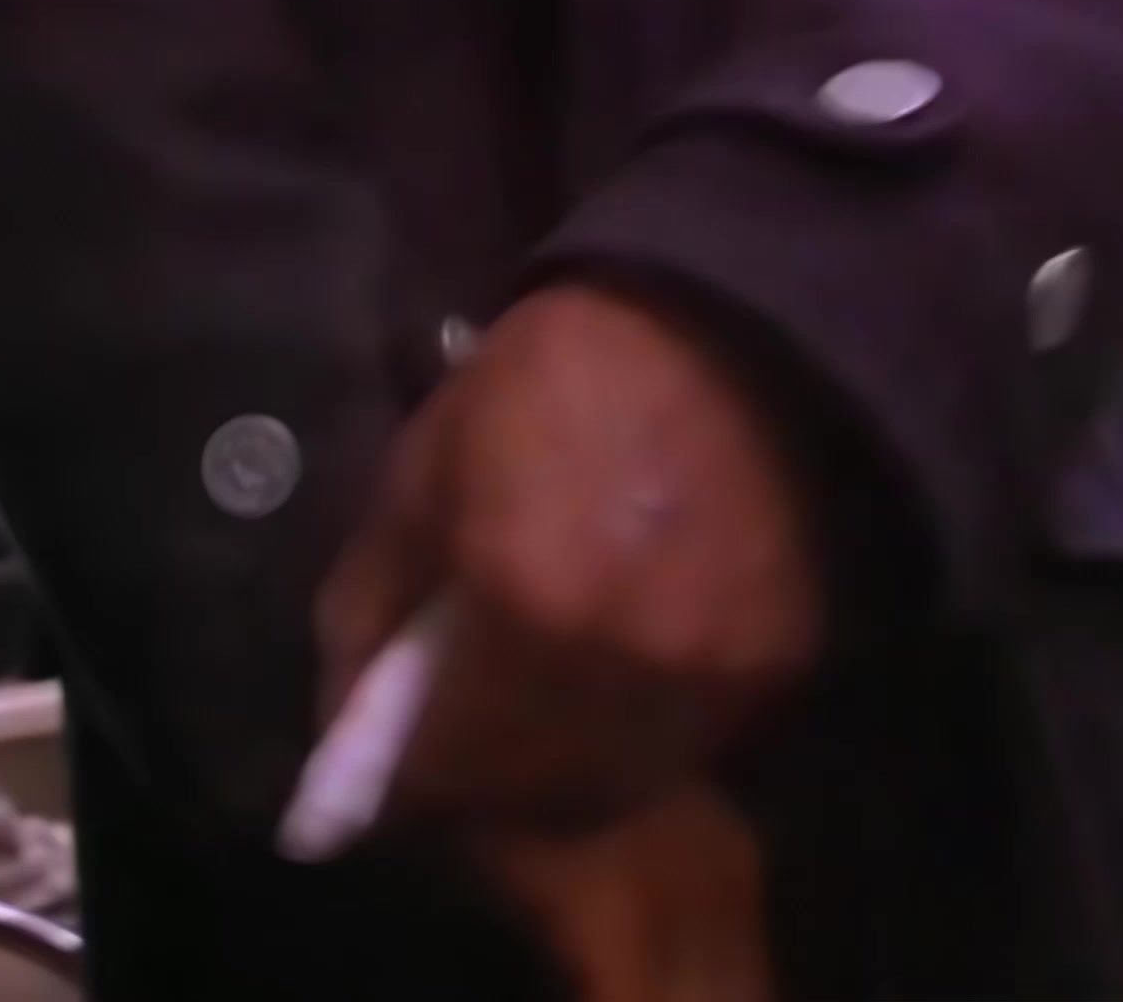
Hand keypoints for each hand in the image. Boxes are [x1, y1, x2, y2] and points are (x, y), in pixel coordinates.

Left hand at [313, 284, 822, 830]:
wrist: (722, 328)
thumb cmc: (552, 382)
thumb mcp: (425, 466)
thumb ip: (374, 598)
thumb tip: (344, 703)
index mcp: (526, 603)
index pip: (443, 769)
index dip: (401, 780)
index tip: (386, 761)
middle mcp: (624, 665)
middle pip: (530, 795)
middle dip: (479, 782)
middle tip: (455, 738)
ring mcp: (712, 675)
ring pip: (612, 782)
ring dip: (558, 771)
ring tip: (534, 711)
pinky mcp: (778, 666)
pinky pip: (684, 743)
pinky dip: (635, 737)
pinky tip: (613, 680)